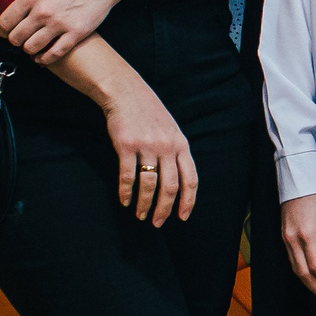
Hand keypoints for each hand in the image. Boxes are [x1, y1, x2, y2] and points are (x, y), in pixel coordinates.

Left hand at [0, 0, 168, 62]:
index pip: (5, 22)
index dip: (2, 30)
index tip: (7, 31)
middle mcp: (43, 11)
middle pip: (16, 38)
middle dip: (15, 41)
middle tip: (20, 39)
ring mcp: (60, 23)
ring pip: (32, 48)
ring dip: (29, 50)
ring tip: (32, 46)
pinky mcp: (75, 33)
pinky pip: (53, 54)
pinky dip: (45, 59)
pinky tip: (43, 56)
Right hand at [104, 77, 195, 225]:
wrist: (125, 92)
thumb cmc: (148, 113)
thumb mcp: (171, 130)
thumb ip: (176, 152)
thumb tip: (179, 180)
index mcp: (181, 145)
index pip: (191, 179)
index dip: (188, 201)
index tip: (183, 217)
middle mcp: (168, 147)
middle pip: (170, 187)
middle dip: (165, 209)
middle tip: (158, 223)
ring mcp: (147, 146)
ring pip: (149, 185)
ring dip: (145, 204)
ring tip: (141, 216)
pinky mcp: (127, 146)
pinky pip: (128, 176)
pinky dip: (126, 192)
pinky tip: (124, 201)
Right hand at [280, 192, 315, 305]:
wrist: (297, 180)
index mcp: (306, 234)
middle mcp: (292, 240)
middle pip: (303, 273)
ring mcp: (285, 239)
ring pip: (295, 269)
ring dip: (308, 284)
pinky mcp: (283, 237)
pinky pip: (291, 260)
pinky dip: (301, 272)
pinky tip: (311, 278)